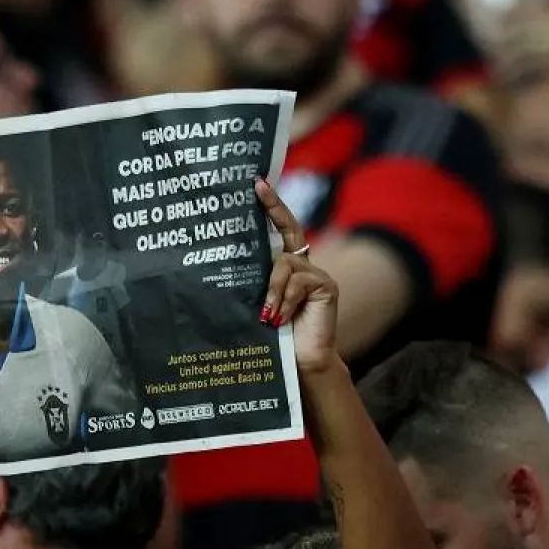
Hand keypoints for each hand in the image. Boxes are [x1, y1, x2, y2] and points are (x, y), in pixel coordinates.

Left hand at [258, 177, 339, 373]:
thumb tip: (222, 262)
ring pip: (286, 263)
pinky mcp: (326, 287)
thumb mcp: (256, 305)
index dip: (272, 207)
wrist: (298, 364)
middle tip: (258, 189)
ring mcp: (316, 276)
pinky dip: (285, 299)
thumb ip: (252, 283)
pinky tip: (279, 318)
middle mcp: (302, 266)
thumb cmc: (272, 338)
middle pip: (290, 230)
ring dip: (272, 288)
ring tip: (266, 313)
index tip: (257, 184)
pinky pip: (299, 281)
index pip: (280, 231)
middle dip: (273, 208)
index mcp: (285, 268)